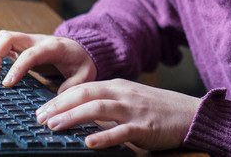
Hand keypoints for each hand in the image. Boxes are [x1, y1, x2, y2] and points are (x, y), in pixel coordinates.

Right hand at [0, 30, 96, 92]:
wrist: (81, 48)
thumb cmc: (81, 61)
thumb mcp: (86, 74)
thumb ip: (74, 85)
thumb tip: (59, 97)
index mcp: (53, 47)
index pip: (30, 54)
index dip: (17, 67)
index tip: (7, 83)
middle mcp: (37, 40)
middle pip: (9, 37)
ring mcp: (28, 42)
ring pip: (2, 38)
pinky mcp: (21, 46)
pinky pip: (3, 44)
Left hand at [35, 79, 199, 150]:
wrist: (191, 114)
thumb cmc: (160, 110)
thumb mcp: (132, 100)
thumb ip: (109, 104)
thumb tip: (80, 115)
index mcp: (119, 86)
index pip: (83, 87)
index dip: (59, 98)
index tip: (41, 109)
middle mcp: (124, 94)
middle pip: (85, 94)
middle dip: (59, 105)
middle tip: (39, 117)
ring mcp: (134, 110)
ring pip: (98, 109)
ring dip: (73, 116)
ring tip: (54, 126)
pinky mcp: (144, 127)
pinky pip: (121, 131)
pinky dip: (103, 136)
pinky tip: (88, 143)